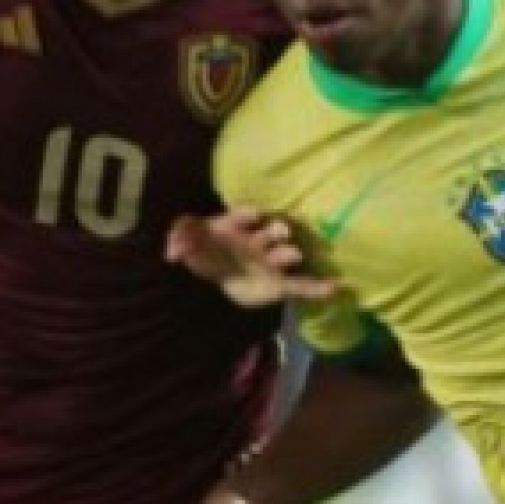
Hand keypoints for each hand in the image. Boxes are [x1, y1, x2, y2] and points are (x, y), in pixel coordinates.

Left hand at [166, 207, 336, 308]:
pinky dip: (316, 288)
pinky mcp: (279, 283)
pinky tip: (334, 289)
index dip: (247, 215)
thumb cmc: (207, 250)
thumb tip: (170, 253)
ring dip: (288, 254)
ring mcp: (270, 262)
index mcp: (237, 227)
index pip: (243, 216)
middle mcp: (258, 241)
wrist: (223, 273)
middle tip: (282, 231)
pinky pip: (299, 285)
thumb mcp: (187, 242)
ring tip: (293, 255)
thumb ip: (178, 239)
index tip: (253, 214)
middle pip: (270, 232)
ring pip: (284, 254)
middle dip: (275, 231)